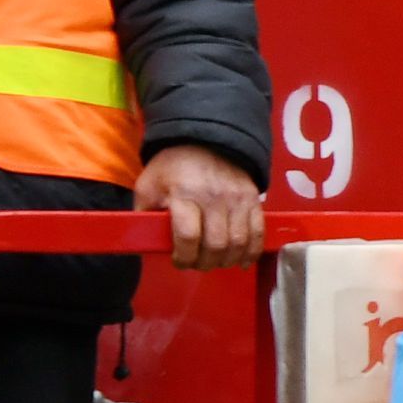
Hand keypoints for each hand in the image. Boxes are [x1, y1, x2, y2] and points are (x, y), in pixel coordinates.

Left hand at [141, 142, 264, 270]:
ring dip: (226, 261)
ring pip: (238, 243)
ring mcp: (236, 199)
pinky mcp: (252, 200)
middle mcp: (213, 197)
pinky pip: (258, 233)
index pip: (188, 236)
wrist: (205, 139)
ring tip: (215, 261)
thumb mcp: (148, 186)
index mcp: (184, 194)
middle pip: (216, 245)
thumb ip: (144, 215)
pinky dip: (251, 252)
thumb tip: (145, 242)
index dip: (183, 257)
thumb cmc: (173, 167)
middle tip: (196, 262)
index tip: (179, 261)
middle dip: (204, 263)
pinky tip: (240, 260)